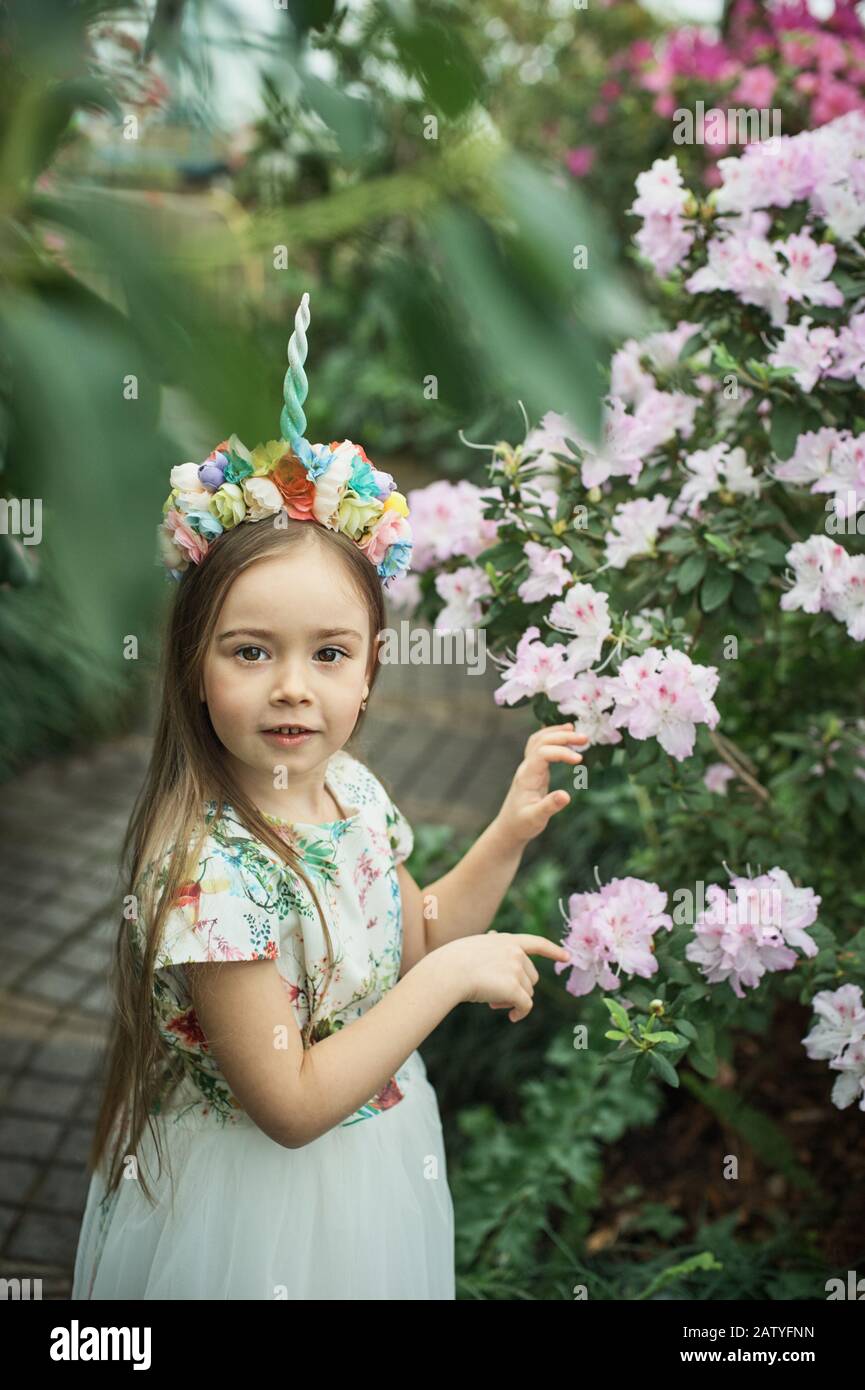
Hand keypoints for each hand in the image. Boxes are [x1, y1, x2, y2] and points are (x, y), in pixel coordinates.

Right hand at [449, 931, 571, 1022]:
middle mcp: (515, 952)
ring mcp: (515, 969)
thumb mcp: (474, 946)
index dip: (553, 950)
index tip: (566, 956)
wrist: (447, 972)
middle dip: (518, 988)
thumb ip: (490, 947)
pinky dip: (520, 1013)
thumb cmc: (452, 962)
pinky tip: (512, 1018)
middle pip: (531, 976)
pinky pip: (526, 1005)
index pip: (536, 943)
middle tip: (496, 996)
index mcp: (505, 940)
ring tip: (492, 1001)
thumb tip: (495, 936)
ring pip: (527, 992)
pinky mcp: (514, 988)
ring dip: (513, 1000)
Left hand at [493, 722, 588, 851]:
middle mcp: (526, 767)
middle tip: (584, 738)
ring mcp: (529, 766)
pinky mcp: (534, 769)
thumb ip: (550, 806)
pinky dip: (551, 736)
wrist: (509, 827)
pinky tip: (561, 733)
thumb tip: (566, 796)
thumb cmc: (522, 823)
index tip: (579, 760)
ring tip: (574, 730)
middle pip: (541, 741)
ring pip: (539, 740)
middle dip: (562, 736)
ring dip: (556, 733)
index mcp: (527, 776)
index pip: (543, 753)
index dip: (561, 752)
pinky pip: (540, 746)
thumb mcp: (536, 818)